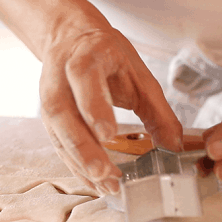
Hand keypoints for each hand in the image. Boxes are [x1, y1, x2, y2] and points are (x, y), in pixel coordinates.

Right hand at [40, 27, 182, 193]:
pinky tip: (92, 181)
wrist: (72, 38)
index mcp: (85, 55)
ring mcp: (48, 96)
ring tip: (102, 184)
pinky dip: (74, 164)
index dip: (93, 106)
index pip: (83, 78)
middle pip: (62, 112)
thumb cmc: (107, 55)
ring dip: (78, 160)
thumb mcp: (138, 74)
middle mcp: (59, 75)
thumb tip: (174, 147)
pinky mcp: (46, 116)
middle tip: (103, 172)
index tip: (109, 135)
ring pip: (56, 131)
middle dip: (81, 145)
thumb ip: (157, 111)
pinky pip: (57, 142)